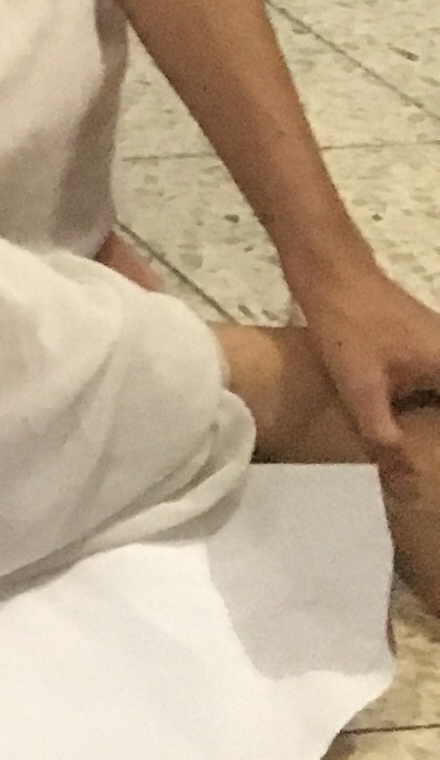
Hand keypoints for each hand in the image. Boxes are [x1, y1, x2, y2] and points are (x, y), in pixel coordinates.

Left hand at [294, 259, 439, 484]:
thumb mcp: (363, 390)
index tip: (433, 463)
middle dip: (434, 434)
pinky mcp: (417, 345)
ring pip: (437, 395)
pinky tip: (399, 426)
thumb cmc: (350, 328)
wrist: (330, 271)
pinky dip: (423, 405)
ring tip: (414, 458)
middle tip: (423, 466)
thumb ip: (385, 439)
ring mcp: (439, 348)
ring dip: (429, 422)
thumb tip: (406, 488)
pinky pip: (431, 383)